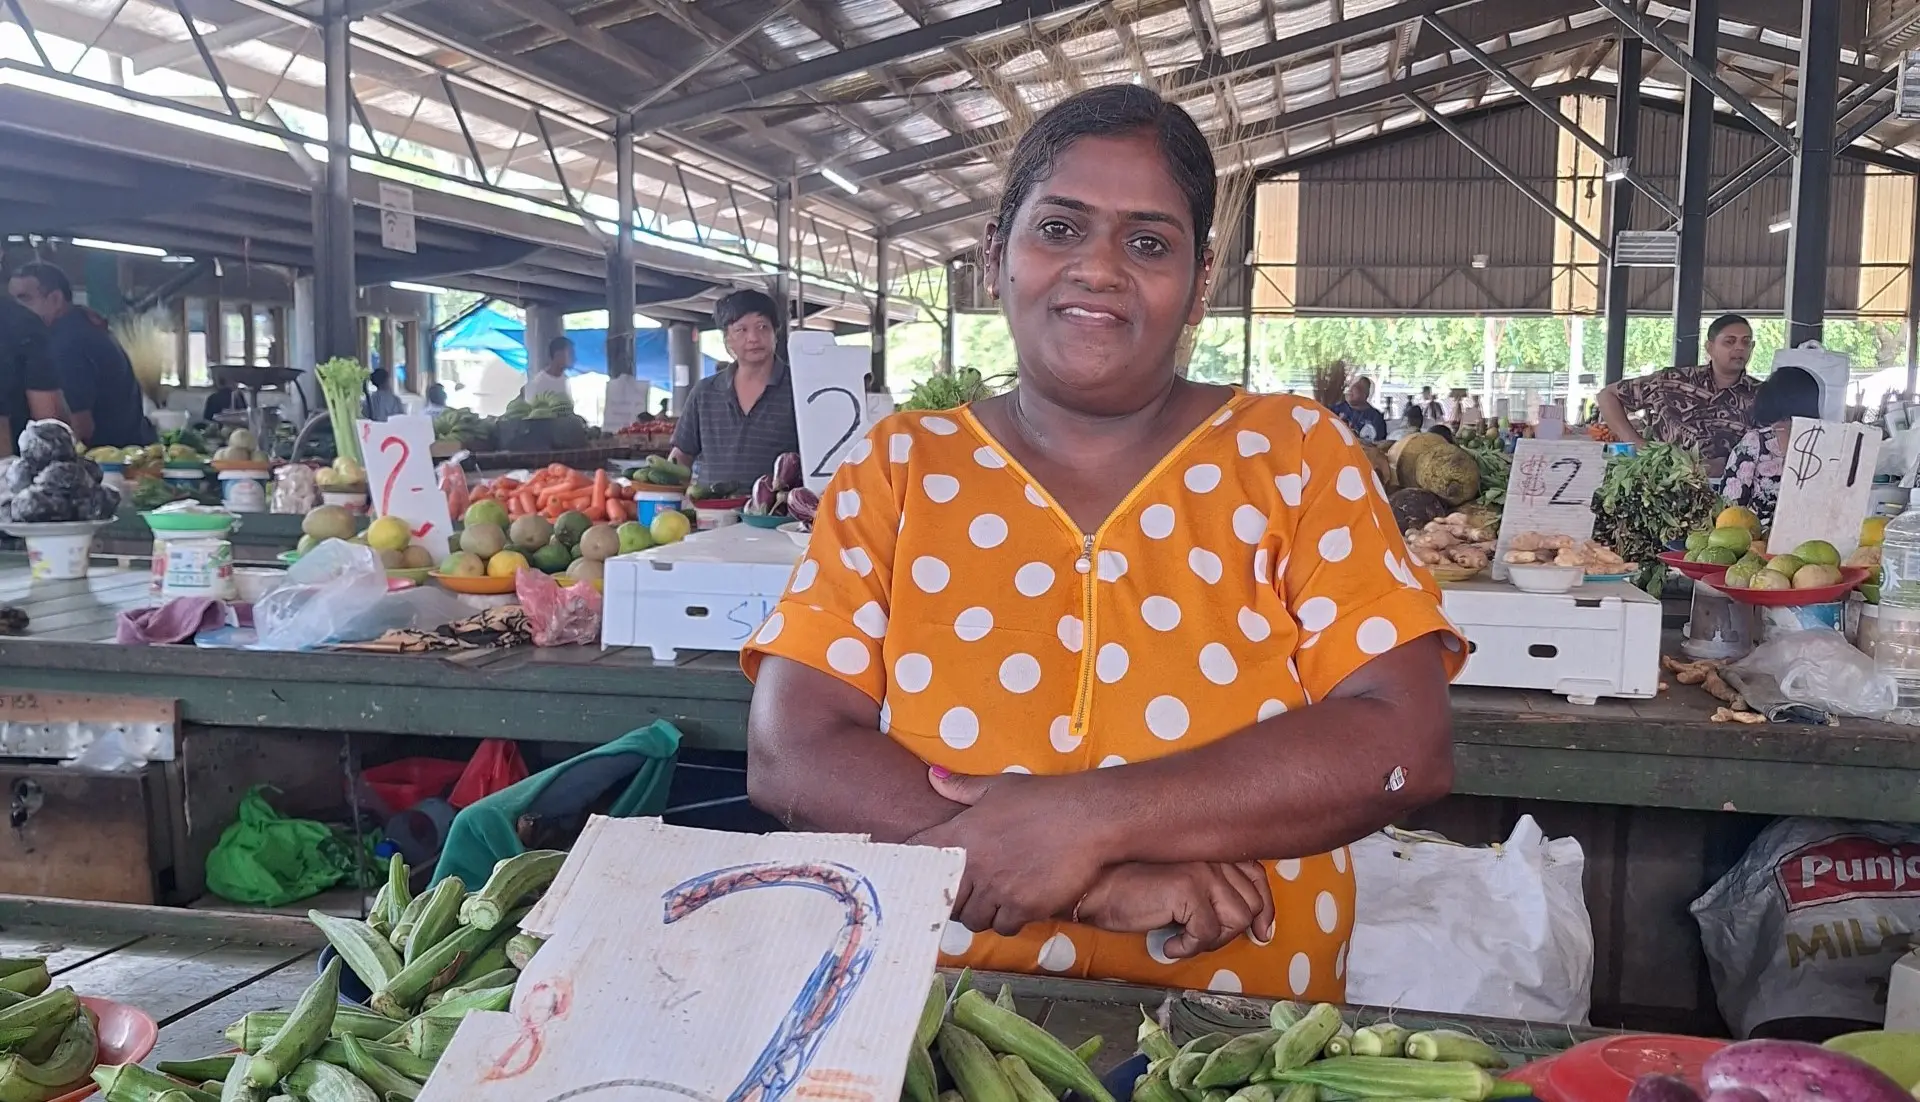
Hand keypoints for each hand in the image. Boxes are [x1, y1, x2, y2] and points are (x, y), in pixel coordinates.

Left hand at [908, 768, 1107, 937]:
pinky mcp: (1023, 908)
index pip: (920, 856)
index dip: (916, 868)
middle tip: (966, 893)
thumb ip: (962, 788)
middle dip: (953, 898)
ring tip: (993, 900)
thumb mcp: (999, 787)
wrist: (1088, 818)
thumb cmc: (1043, 799)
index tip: (919, 874)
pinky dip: (1007, 921)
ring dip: (981, 912)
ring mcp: (998, 890)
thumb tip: (932, 777)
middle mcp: (975, 866)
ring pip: (974, 918)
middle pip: (947, 899)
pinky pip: (1004, 927)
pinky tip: (1017, 907)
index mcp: (963, 834)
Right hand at [1076, 862, 1275, 958]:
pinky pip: (1207, 933)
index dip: (1265, 908)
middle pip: (1251, 904)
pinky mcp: (1187, 887)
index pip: (1257, 876)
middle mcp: (1212, 853)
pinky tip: (1167, 944)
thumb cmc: (1132, 889)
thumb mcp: (1181, 886)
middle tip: (1198, 939)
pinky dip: (1188, 947)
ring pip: (1236, 920)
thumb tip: (1255, 924)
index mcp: (1213, 849)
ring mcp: (1202, 868)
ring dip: (1210, 940)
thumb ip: (1213, 890)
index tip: (1261, 932)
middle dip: (1229, 932)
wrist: (1094, 889)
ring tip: (1183, 938)